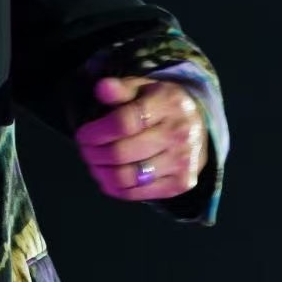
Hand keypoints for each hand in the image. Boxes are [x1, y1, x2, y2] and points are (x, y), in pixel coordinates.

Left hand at [74, 76, 208, 202]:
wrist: (199, 127)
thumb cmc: (160, 106)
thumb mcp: (142, 88)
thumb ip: (120, 89)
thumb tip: (102, 89)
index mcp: (168, 104)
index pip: (124, 122)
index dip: (96, 132)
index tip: (82, 135)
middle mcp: (179, 133)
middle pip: (121, 152)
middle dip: (93, 153)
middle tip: (84, 150)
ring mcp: (182, 161)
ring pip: (126, 176)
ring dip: (100, 172)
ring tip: (93, 163)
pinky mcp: (180, 183)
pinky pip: (137, 193)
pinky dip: (114, 188)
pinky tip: (106, 177)